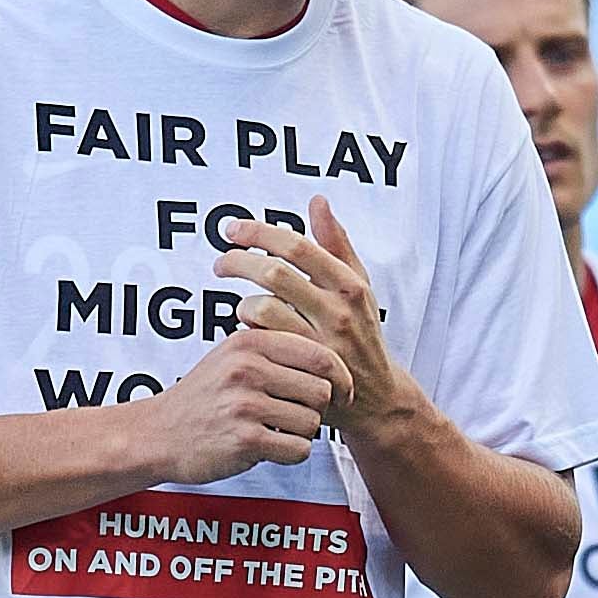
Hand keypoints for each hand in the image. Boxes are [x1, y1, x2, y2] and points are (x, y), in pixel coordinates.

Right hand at [138, 323, 343, 483]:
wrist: (159, 433)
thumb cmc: (204, 396)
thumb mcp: (233, 355)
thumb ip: (275, 347)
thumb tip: (333, 357)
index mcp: (251, 341)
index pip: (320, 354)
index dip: (341, 378)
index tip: (341, 394)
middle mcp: (248, 368)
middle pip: (322, 391)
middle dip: (316, 409)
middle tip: (296, 416)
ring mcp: (246, 404)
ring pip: (312, 423)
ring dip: (301, 434)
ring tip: (275, 431)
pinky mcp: (245, 439)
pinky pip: (298, 449)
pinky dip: (291, 454)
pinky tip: (269, 448)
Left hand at [220, 201, 409, 444]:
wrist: (376, 397)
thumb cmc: (362, 334)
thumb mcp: (358, 286)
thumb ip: (337, 243)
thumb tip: (318, 201)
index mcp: (349, 284)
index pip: (296, 246)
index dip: (259, 233)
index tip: (233, 230)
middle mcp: (338, 311)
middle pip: (274, 271)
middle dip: (238, 261)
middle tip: (221, 263)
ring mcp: (322, 342)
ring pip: (264, 308)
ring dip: (243, 303)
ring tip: (241, 305)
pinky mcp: (306, 370)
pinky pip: (263, 342)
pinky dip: (252, 333)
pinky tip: (254, 334)